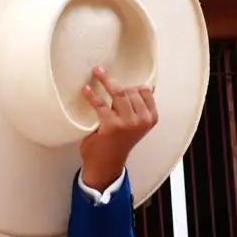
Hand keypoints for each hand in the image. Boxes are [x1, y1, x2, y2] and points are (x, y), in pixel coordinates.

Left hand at [78, 66, 157, 192]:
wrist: (106, 165)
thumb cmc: (118, 143)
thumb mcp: (134, 124)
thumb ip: (134, 108)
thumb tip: (130, 86)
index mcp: (151, 118)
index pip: (145, 91)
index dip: (131, 83)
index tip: (120, 76)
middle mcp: (142, 120)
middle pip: (130, 90)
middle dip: (114, 82)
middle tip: (100, 71)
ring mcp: (128, 123)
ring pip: (118, 93)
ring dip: (105, 82)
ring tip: (95, 74)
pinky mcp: (111, 126)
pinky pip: (101, 104)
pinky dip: (92, 94)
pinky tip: (86, 89)